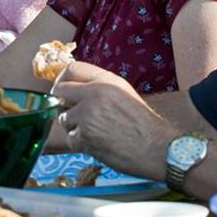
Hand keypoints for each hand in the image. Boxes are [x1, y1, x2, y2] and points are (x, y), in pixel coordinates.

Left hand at [50, 62, 172, 180]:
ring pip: (64, 118)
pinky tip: (96, 144)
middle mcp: (94, 94)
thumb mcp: (123, 92)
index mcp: (105, 81)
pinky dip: (80, 144)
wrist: (156, 147)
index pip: (71, 69)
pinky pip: (70, 139)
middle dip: (63, 103)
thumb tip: (72, 87)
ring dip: (74, 126)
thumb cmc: (143, 122)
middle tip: (72, 112)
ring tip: (94, 131)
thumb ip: (99, 86)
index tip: (62, 88)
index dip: (63, 79)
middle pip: (59, 91)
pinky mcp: (85, 137)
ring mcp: (87, 116)